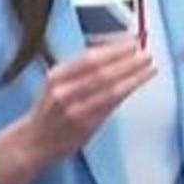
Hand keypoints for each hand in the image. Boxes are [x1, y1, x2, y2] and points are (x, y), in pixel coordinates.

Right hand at [21, 40, 154, 160]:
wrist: (35, 140)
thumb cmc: (51, 108)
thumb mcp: (58, 80)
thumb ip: (83, 66)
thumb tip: (113, 47)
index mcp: (57, 74)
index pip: (89, 57)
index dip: (113, 49)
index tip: (131, 42)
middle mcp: (63, 91)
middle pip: (101, 71)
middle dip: (127, 61)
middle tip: (145, 54)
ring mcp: (74, 109)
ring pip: (109, 89)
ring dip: (132, 77)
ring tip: (148, 68)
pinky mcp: (85, 125)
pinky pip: (109, 105)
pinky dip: (125, 92)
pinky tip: (137, 84)